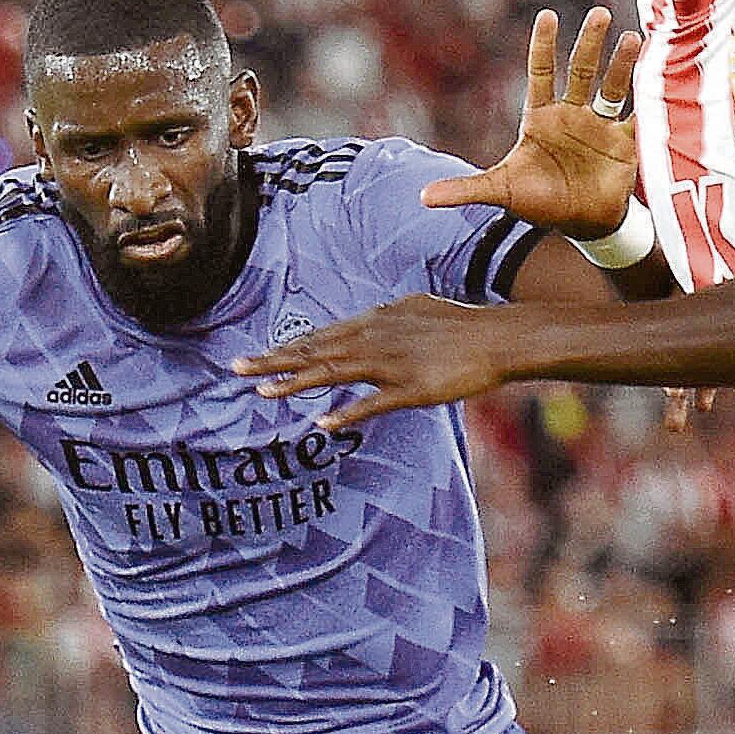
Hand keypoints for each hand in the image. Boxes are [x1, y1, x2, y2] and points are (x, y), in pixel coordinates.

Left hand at [240, 294, 518, 431]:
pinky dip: (347, 412)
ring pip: (334, 373)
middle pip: (315, 352)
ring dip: (296, 384)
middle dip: (273, 362)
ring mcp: (392, 363)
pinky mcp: (413, 389)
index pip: (320, 337)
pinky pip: (373, 403)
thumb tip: (370, 319)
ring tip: (263, 394)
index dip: (285, 349)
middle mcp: (376, 338)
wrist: (499, 337)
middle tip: (235, 370)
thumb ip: (388, 318)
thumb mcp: (417, 310)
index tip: (255, 358)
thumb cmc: (462, 326)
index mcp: (376, 320)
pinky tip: (322, 423)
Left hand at [418, 8, 641, 238]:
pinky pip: (637, 117)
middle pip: (580, 72)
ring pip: (612, 87)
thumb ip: (466, 190)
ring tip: (633, 38)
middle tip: (598, 14)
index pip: (541, 73)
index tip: (547, 16)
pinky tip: (660, 77)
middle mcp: (571, 114)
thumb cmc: (540, 203)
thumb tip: (423, 197)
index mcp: (541, 117)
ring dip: (621, 64)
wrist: (581, 225)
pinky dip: (648, 100)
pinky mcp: (624, 143)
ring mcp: (599, 126)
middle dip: (588, 43)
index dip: (543, 47)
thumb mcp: (502, 192)